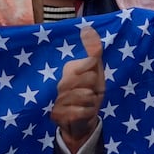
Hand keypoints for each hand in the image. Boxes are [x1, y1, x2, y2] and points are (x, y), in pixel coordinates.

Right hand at [51, 25, 104, 153]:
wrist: (84, 123)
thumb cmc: (91, 96)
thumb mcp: (97, 74)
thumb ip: (94, 53)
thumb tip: (88, 30)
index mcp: (69, 70)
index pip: (88, 64)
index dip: (95, 74)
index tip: (93, 81)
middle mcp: (60, 83)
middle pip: (87, 79)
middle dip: (94, 89)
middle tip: (92, 95)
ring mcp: (57, 98)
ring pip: (83, 95)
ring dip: (92, 103)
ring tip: (89, 105)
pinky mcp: (56, 114)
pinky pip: (77, 111)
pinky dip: (87, 113)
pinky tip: (86, 113)